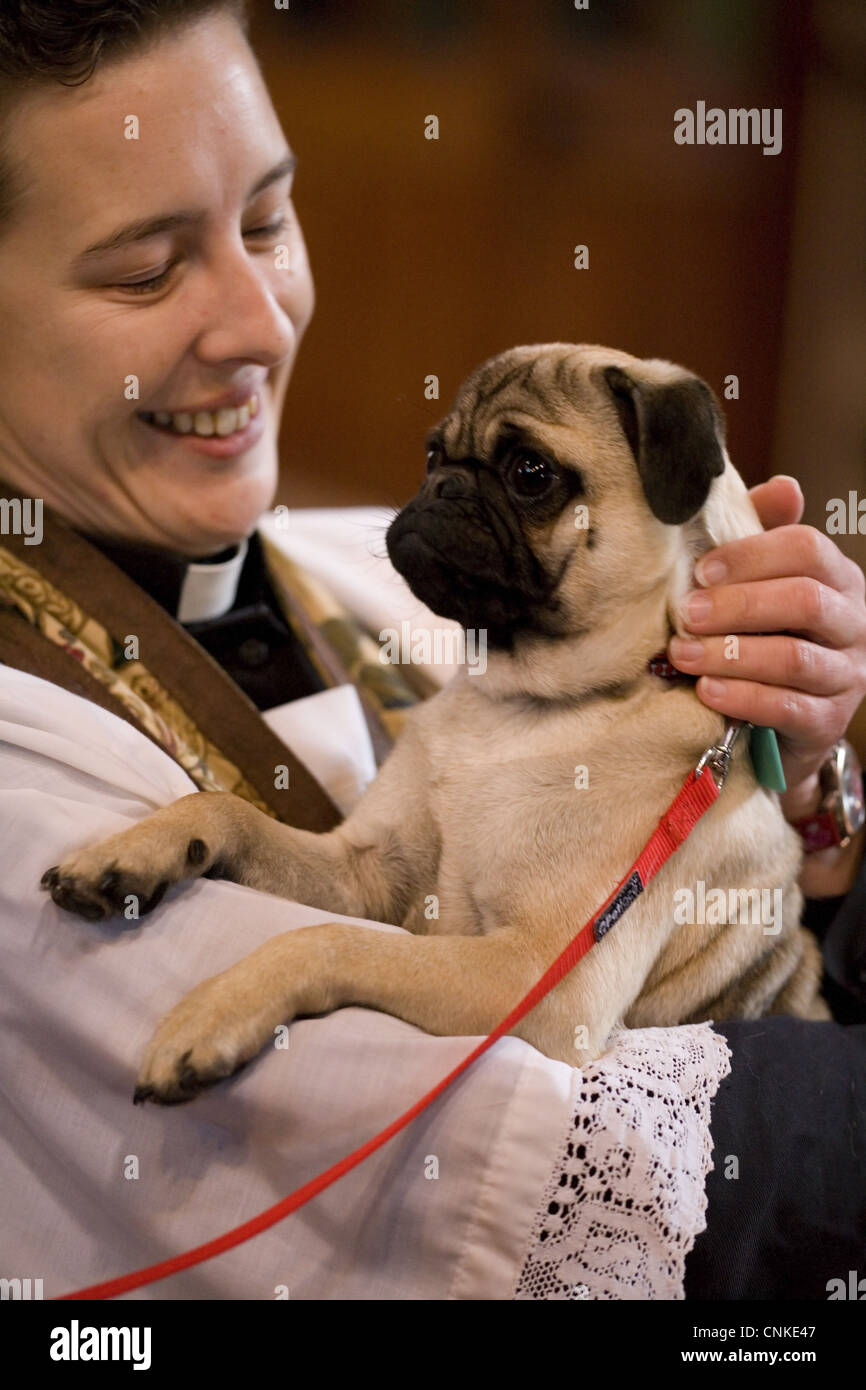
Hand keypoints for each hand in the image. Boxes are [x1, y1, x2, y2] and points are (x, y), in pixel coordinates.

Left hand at [668, 475, 865, 896]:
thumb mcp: (764, 586)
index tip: (701, 569)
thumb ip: (764, 536)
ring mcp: (846, 676)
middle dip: (738, 604)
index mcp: (838, 580)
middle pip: (803, 601)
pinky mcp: (827, 723)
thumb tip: (784, 486)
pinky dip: (742, 697)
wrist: (783, 726)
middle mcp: (852, 624)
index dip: (751, 555)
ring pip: (793, 658)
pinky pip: (787, 707)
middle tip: (687, 613)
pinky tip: (705, 691)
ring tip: (682, 654)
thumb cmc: (767, 640)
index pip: (807, 549)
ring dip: (731, 654)